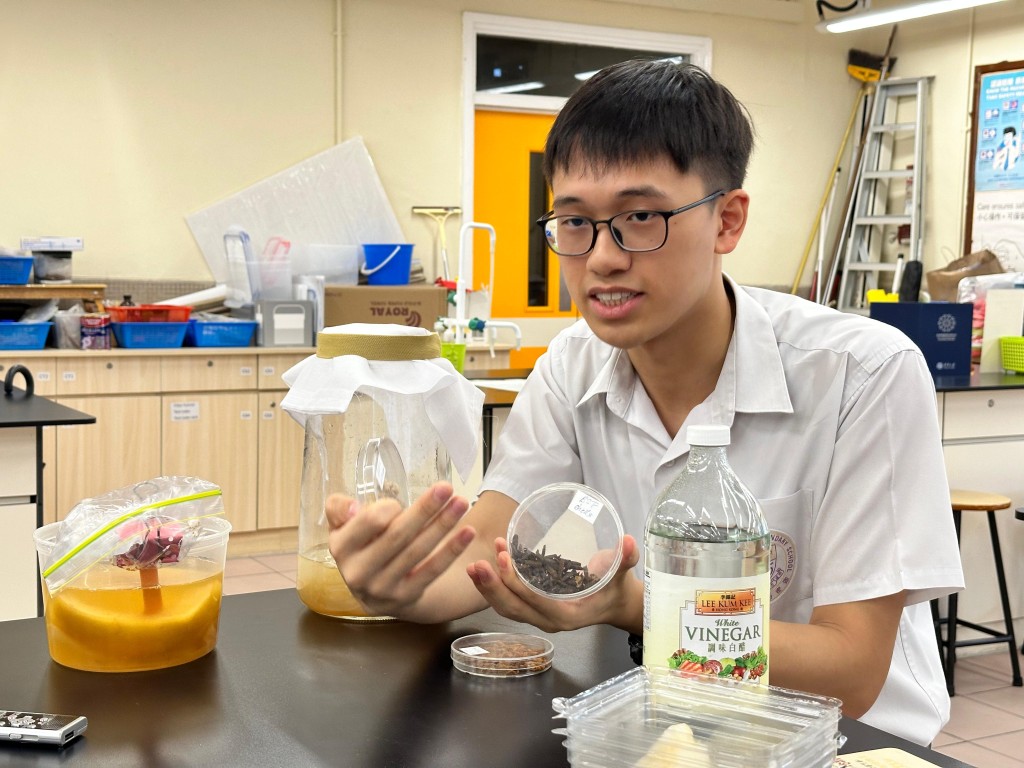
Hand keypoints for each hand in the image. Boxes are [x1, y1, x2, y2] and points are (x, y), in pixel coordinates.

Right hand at [325, 482, 473, 619]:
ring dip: (443, 524)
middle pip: (398, 535)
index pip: (370, 522)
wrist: (373, 591)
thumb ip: (338, 508)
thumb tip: (354, 507)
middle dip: (425, 509)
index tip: (399, 501)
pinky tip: (468, 532)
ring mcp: (383, 588)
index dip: (389, 507)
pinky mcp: (407, 597)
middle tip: (447, 488)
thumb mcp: (342, 527)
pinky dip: (452, 549)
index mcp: (341, 548)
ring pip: (418, 551)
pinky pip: (433, 570)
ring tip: (461, 503)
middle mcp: (359, 572)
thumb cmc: (361, 546)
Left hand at [466, 534, 641, 632]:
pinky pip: (509, 602)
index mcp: (568, 615)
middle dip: (493, 587)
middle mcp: (549, 620)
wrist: (614, 605)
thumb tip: (629, 542)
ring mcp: (539, 617)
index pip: (536, 601)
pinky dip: (495, 587)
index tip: (504, 559)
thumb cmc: (615, 589)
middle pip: (514, 608)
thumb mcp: (622, 574)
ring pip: (506, 608)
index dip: (518, 582)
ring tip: (473, 565)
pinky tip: (485, 565)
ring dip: (488, 588)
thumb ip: (624, 559)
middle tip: (479, 563)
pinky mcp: (533, 610)